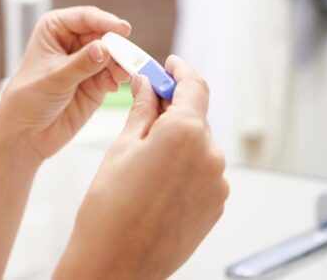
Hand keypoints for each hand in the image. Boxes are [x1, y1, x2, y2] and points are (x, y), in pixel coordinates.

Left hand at [0, 6, 132, 160]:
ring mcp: (86, 61)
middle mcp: (72, 41)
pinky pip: (112, 74)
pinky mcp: (96, 82)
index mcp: (55, 28)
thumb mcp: (54, 78)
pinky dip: (117, 78)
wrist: (27, 133)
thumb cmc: (28, 98)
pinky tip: (113, 86)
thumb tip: (105, 48)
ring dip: (120, 63)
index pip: (85, 17)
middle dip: (117, 46)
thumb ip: (81, 63)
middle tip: (128, 56)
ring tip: (123, 74)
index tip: (122, 30)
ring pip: (111, 55)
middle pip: (103, 35)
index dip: (105, 21)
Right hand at [54, 56, 228, 279]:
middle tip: (144, 111)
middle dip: (172, 112)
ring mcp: (217, 183)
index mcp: (186, 133)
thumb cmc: (110, 211)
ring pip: (198, 147)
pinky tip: (156, 182)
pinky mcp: (216, 205)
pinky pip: (203, 173)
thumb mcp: (121, 147)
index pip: (193, 86)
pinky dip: (184, 168)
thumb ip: (142, 109)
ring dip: (177, 143)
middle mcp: (210, 155)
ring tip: (143, 161)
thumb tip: (147, 84)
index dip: (180, 71)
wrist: (115, 265)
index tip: (170, 65)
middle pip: (195, 118)